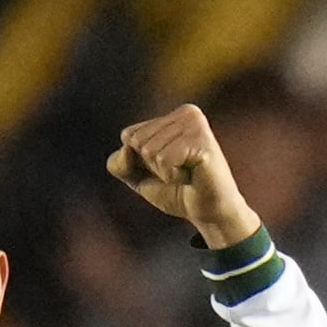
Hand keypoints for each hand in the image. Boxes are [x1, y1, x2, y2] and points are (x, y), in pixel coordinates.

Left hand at [107, 103, 262, 250]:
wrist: (208, 213)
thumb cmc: (177, 191)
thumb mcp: (137, 177)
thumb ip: (118, 163)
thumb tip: (128, 148)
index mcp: (173, 115)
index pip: (129, 135)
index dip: (141, 162)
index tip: (167, 167)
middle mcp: (187, 113)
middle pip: (138, 142)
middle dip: (152, 167)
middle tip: (179, 172)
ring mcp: (196, 125)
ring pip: (150, 151)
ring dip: (165, 172)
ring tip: (187, 174)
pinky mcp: (202, 141)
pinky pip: (165, 160)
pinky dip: (173, 176)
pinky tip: (192, 176)